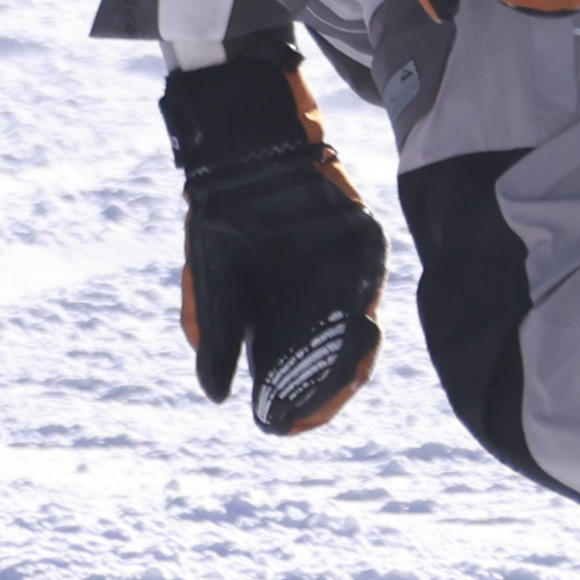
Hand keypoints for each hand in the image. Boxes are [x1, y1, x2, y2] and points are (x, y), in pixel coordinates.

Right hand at [162, 49, 383, 436]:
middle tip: (311, 408)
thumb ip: (216, 335)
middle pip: (329, 364)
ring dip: (347, 364)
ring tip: (337, 385)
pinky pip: (369, 291)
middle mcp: (314, 308)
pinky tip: (353, 335)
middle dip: (323, 392)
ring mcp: (342, 282)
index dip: (291, 404)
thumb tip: (217, 397)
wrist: (243, 157)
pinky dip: (361, 318)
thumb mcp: (210, 282)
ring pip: (355, 337)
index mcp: (277, 321)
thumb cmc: (221, 219)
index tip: (281, 421)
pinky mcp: (363, 251)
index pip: (292, 376)